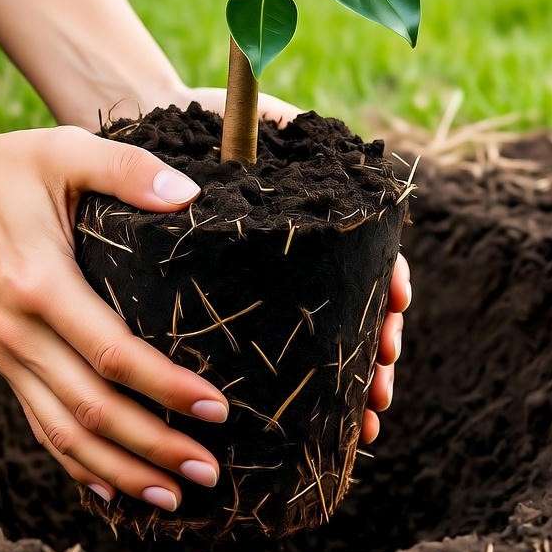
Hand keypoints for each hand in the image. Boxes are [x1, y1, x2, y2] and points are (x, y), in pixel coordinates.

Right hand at [0, 126, 230, 510]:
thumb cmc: (15, 168)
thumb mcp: (68, 151)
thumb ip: (128, 169)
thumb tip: (189, 195)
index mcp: (38, 282)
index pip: (111, 354)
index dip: (165, 387)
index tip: (216, 408)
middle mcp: (18, 331)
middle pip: (91, 410)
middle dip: (153, 447)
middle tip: (209, 470)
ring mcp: (7, 353)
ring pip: (64, 433)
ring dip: (119, 471)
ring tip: (172, 496)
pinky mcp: (6, 362)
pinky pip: (40, 427)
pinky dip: (77, 466)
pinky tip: (113, 491)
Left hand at [163, 86, 410, 444]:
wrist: (153, 134)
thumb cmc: (202, 122)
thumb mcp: (243, 119)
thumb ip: (272, 124)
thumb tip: (293, 138)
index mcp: (314, 217)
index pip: (368, 252)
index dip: (388, 281)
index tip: (398, 308)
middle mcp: (299, 258)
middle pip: (355, 311)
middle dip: (375, 356)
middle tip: (380, 393)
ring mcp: (273, 287)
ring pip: (324, 345)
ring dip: (349, 388)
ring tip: (364, 427)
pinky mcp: (239, 310)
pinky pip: (276, 361)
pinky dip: (302, 399)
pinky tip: (317, 432)